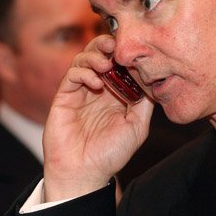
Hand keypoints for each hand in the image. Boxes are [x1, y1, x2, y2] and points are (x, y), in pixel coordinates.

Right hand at [42, 35, 153, 201]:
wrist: (84, 172)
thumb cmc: (111, 154)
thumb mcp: (137, 126)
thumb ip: (145, 102)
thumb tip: (151, 78)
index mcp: (117, 94)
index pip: (120, 64)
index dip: (125, 53)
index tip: (133, 48)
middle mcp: (99, 89)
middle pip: (100, 54)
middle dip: (107, 45)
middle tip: (115, 43)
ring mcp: (81, 91)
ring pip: (84, 59)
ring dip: (95, 55)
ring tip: (105, 64)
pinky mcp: (64, 96)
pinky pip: (72, 74)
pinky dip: (83, 72)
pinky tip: (95, 82)